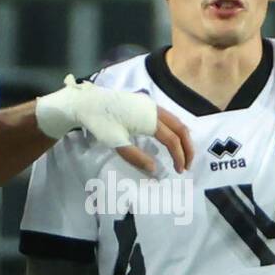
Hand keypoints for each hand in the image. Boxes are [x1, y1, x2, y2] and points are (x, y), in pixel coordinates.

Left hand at [36, 75, 193, 173]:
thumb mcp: (116, 143)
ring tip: (183, 154)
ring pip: (176, 121)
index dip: (179, 157)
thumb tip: (154, 169)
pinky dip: (175, 129)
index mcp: (149, 120)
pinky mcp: (145, 102)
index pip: (172, 141)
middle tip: (188, 165)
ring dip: (182, 138)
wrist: (86, 102)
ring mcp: (150, 104)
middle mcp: (154, 109)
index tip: (179, 171)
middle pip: (181, 128)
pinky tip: (171, 138)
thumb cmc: (100, 123)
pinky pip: (168, 116)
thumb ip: (137, 157)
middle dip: (188, 147)